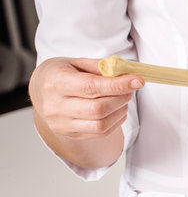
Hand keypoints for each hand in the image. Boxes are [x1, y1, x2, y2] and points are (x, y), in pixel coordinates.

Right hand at [29, 57, 143, 139]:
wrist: (41, 91)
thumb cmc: (61, 73)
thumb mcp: (76, 62)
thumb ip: (101, 66)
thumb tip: (126, 72)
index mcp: (55, 83)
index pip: (91, 87)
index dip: (117, 85)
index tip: (137, 80)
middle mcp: (55, 106)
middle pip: (98, 108)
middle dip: (122, 97)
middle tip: (131, 87)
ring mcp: (62, 124)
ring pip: (101, 124)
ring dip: (121, 110)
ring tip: (124, 97)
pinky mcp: (71, 135)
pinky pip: (101, 132)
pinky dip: (116, 120)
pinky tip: (117, 109)